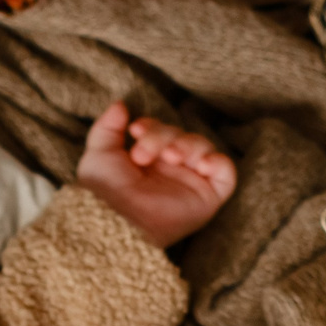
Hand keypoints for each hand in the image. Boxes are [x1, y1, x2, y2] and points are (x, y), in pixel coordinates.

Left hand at [73, 103, 237, 247]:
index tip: (136, 129)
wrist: (117, 220)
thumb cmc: (103, 194)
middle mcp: (172, 172)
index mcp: (150, 162)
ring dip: (187, 145)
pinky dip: (218, 162)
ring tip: (169, 157)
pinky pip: (226, 172)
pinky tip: (201, 165)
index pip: (162, 131)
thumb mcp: (98, 155)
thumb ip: (107, 128)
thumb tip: (121, 105)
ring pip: (203, 147)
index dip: (152, 125)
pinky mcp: (208, 198)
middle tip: (143, 155)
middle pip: (182, 135)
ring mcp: (191, 184)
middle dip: (163, 136)